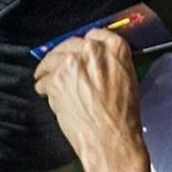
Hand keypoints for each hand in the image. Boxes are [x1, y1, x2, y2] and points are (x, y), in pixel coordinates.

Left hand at [35, 29, 149, 171]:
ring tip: (47, 81)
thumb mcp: (128, 79)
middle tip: (60, 66)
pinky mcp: (55, 79)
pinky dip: (44, 88)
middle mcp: (92, 50)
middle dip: (63, 55)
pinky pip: (43, 79)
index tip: (80, 50)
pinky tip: (49, 95)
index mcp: (116, 48)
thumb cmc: (122, 116)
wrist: (110, 138)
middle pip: (69, 43)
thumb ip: (112, 62)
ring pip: (52, 59)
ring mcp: (71, 63)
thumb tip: (95, 60)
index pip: (95, 33)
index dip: (85, 43)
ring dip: (49, 70)